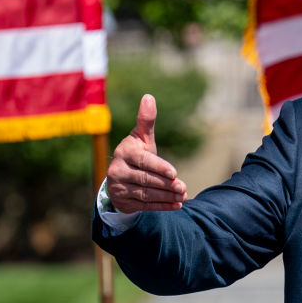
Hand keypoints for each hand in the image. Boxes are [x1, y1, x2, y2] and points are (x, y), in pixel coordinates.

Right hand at [106, 94, 187, 212]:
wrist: (119, 175)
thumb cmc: (136, 151)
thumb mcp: (141, 137)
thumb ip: (146, 120)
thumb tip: (149, 96)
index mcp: (124, 152)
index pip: (143, 161)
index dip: (159, 167)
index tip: (174, 173)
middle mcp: (117, 170)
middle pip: (146, 179)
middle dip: (166, 184)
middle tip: (183, 187)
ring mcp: (119, 187)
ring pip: (146, 194)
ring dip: (166, 196)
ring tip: (183, 195)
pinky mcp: (123, 201)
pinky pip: (144, 206)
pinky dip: (162, 206)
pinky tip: (177, 205)